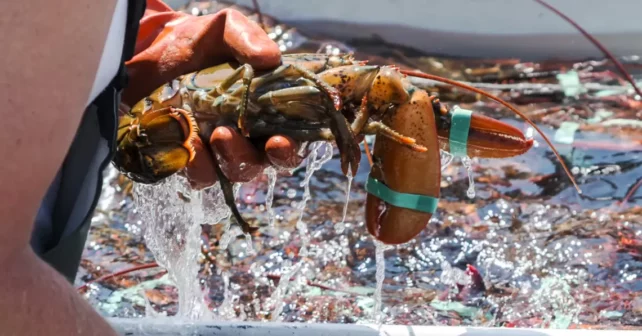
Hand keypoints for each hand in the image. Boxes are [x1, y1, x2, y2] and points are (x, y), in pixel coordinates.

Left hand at [123, 0, 305, 188]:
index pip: (288, 141)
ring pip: (231, 172)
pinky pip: (200, 177)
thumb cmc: (203, 43)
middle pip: (258, 164)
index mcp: (268, 112)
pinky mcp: (192, 158)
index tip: (279, 141)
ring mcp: (219, 151)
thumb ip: (247, 39)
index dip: (288, 149)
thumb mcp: (226, 30)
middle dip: (245, 156)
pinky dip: (196, 167)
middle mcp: (248, 137)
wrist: (157, 48)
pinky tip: (188, 147)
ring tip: (204, 137)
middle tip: (225, 134)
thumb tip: (270, 57)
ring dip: (221, 160)